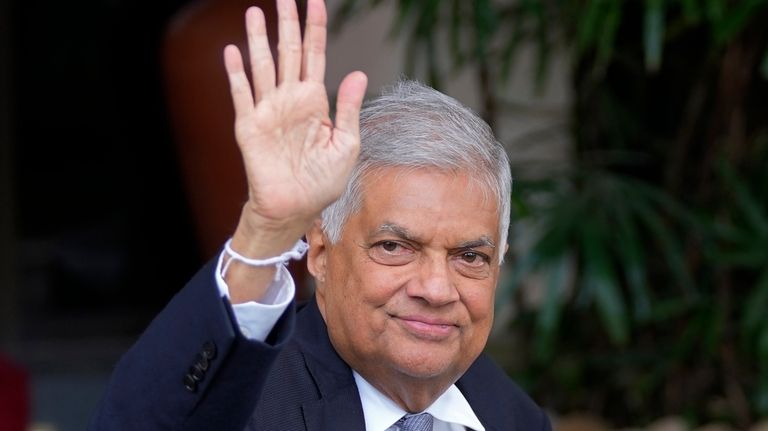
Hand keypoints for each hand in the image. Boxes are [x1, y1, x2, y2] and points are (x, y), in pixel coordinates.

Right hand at [223, 0, 367, 234]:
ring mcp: (268, 111)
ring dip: (258, 40)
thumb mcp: (346, 144)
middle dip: (286, 24)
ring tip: (254, 12)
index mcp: (314, 102)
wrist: (296, 208)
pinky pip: (242, 95)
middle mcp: (290, 100)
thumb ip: (347, 108)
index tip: (315, 2)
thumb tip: (358, 74)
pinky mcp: (250, 127)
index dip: (315, 29)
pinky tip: (232, 50)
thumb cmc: (322, 181)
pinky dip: (236, 73)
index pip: (314, 56)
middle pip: (288, 52)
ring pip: (263, 66)